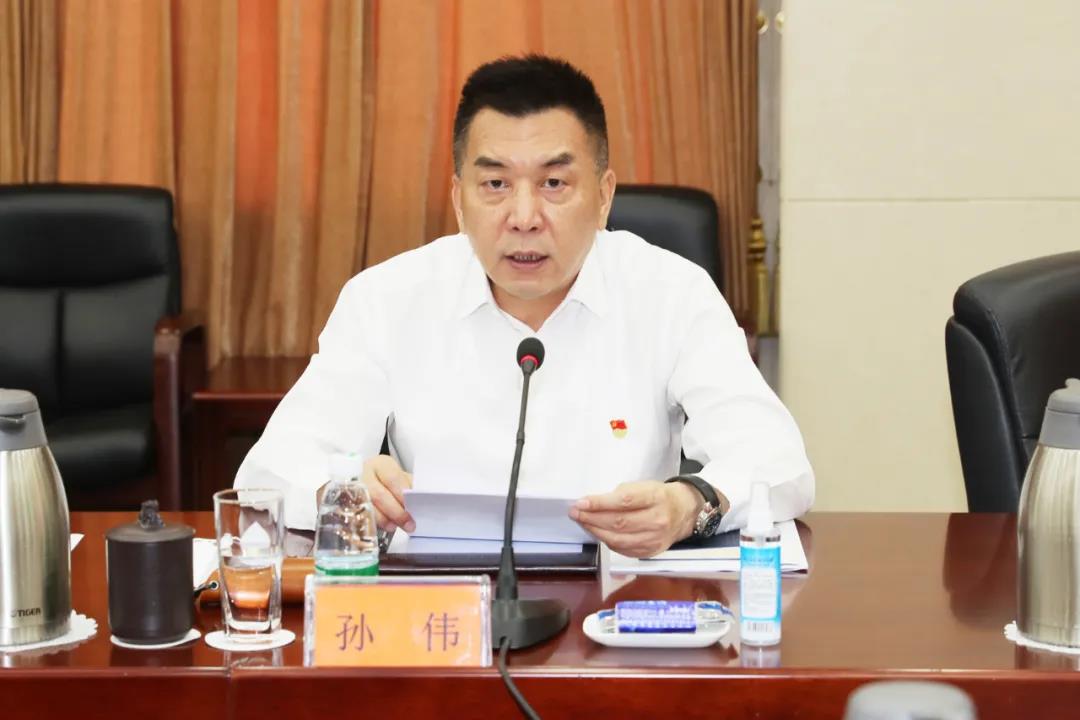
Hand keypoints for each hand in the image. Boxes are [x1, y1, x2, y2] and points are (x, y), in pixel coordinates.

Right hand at [317, 454, 414, 532]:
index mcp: (381, 464)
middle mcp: (363, 472)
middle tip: (409, 525)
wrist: (357, 478)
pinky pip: (352, 513)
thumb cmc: (383, 480)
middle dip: (396, 512)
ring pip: (365, 506)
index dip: (402, 494)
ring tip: (393, 527)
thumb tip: (421, 501)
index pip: (393, 478)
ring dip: (381, 520)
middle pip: (379, 495)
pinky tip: (375, 528)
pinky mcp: (339, 499)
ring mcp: (349, 486)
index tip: (412, 507)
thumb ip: (407, 487)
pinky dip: (365, 522)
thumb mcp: (397, 478)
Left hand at [569, 480, 701, 558]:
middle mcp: (657, 520)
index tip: (581, 502)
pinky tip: (597, 532)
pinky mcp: (650, 552)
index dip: (600, 503)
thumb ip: (622, 494)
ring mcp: (655, 539)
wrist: (684, 512)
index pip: (624, 501)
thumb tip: (594, 504)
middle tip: (575, 512)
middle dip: (592, 517)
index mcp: (656, 498)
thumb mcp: (645, 486)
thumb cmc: (660, 496)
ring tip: (582, 522)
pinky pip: (623, 550)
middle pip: (619, 522)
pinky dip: (607, 541)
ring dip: (596, 531)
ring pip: (618, 539)